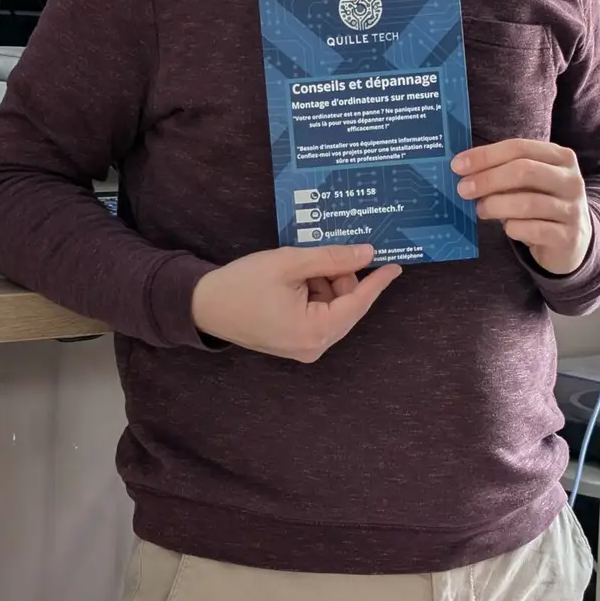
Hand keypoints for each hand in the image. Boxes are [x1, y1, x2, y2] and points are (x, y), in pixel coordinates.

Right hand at [191, 244, 400, 361]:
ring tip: (300, 267)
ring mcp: (304, 348)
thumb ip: (331, 258)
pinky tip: (297, 279)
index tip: (395, 265)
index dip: (377, 282)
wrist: (204, 305)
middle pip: (346, 307)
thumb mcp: (289, 264)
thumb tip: (366, 254)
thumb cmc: (242, 284)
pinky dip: (315, 294)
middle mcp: (314, 347)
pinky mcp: (295, 344)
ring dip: (325, 284)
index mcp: (314, 331)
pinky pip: (318, 316)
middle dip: (341, 278)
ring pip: (333, 309)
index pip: (358, 303)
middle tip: (329, 252)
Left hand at [452, 139, 591, 274]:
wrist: (573, 240)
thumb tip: (463, 170)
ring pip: (527, 203)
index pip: (519, 148)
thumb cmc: (542, 204)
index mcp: (560, 157)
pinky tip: (507, 228)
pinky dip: (512, 228)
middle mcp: (571, 180)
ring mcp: (572, 209)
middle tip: (463, 189)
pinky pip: (532, 230)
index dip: (486, 155)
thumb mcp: (529, 182)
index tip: (457, 166)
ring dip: (495, 206)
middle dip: (487, 179)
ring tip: (481, 209)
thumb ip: (503, 172)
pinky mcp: (567, 236)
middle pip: (524, 171)